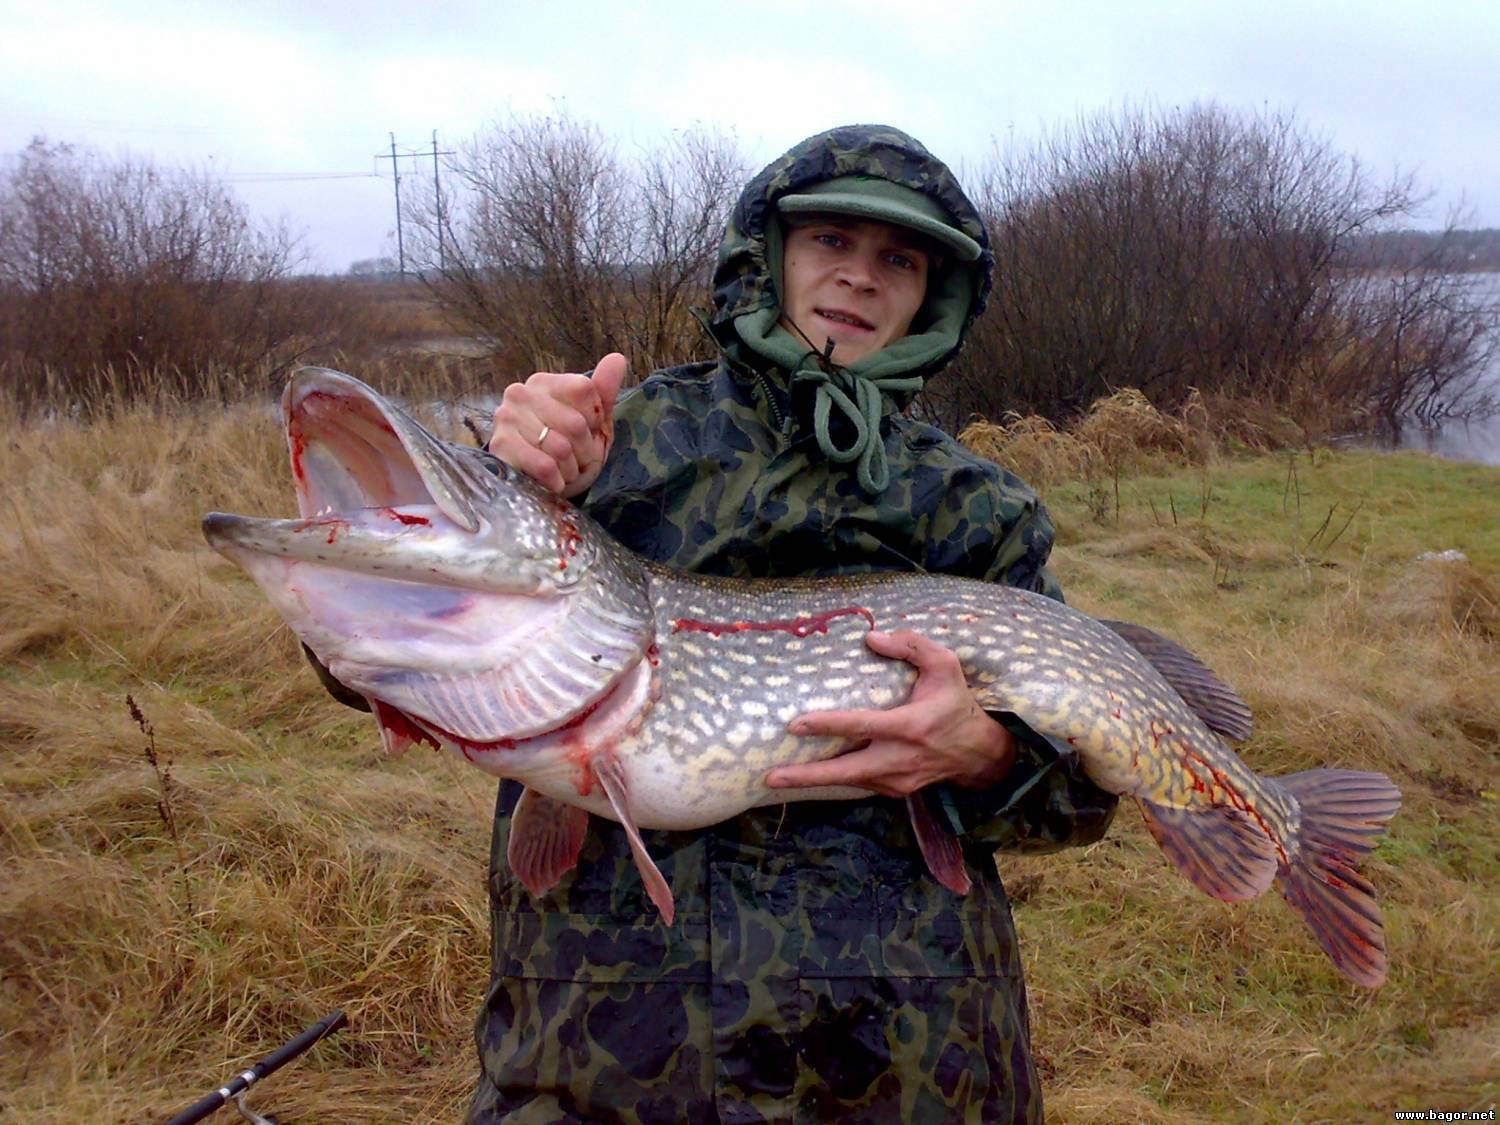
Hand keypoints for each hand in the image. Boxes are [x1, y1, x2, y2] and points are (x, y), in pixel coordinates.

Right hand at [488, 352, 627, 496]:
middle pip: (575, 423)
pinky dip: (557, 481)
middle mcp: (521, 393)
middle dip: (584, 451)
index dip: (594, 420)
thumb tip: (618, 358)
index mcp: (544, 383)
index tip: (587, 433)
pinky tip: (553, 483)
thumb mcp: (592, 423)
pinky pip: (545, 466)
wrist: (538, 488)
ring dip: (570, 469)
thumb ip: (603, 391)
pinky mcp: (500, 447)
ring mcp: (507, 418)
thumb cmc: (567, 453)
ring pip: (561, 447)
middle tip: (576, 460)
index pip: (584, 390)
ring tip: (563, 471)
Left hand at [765, 630, 1016, 796]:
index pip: (861, 726)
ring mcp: (898, 779)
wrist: (978, 751)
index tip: (795, 725)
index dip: (827, 725)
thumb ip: (911, 646)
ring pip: (848, 782)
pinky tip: (808, 776)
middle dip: (807, 776)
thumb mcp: (945, 665)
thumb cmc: (956, 702)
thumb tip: (871, 639)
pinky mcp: (895, 790)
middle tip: (770, 777)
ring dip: (813, 782)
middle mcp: (901, 758)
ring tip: (777, 778)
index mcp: (910, 726)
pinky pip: (858, 784)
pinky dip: (834, 781)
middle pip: (846, 771)